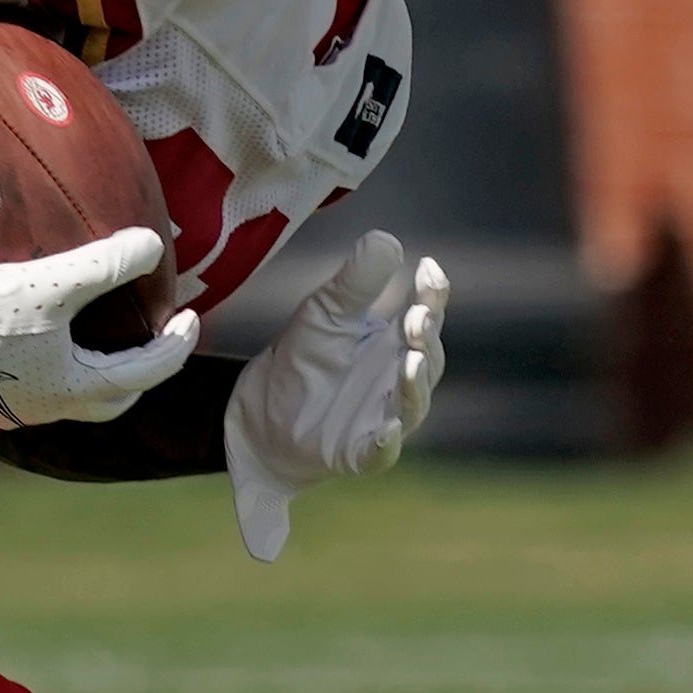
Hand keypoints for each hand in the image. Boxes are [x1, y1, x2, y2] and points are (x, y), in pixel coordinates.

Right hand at [0, 234, 200, 430]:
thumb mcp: (53, 280)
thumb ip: (107, 263)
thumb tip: (154, 245)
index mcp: (72, 388)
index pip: (145, 372)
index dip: (176, 344)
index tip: (190, 317)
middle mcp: (45, 410)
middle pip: (110, 400)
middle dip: (138, 374)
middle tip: (153, 341)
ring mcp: (9, 411)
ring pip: (68, 399)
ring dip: (92, 375)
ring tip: (98, 342)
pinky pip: (31, 391)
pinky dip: (53, 372)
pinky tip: (39, 345)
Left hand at [223, 233, 445, 559]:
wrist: (260, 418)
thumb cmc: (303, 360)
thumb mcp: (323, 312)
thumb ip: (355, 281)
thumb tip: (387, 239)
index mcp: (393, 341)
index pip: (424, 313)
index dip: (432, 293)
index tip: (427, 268)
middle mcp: (398, 381)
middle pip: (427, 358)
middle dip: (424, 338)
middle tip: (416, 318)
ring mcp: (383, 418)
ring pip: (412, 405)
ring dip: (414, 386)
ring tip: (411, 361)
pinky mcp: (358, 453)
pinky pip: (380, 453)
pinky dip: (387, 444)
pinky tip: (387, 431)